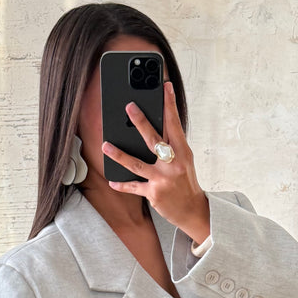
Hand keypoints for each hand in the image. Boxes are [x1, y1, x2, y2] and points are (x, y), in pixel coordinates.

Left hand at [101, 82, 210, 244]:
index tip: (165, 87)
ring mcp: (162, 179)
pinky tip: (112, 181)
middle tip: (129, 107)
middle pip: (154, 139)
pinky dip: (122, 184)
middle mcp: (173, 164)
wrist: (192, 210)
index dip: (170, 105)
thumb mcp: (184, 160)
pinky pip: (134, 186)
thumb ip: (171, 145)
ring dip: (119, 154)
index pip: (175, 125)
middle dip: (141, 122)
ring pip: (137, 164)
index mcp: (183, 152)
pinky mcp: (154, 193)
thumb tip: (152, 129)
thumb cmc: (186, 182)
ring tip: (105, 146)